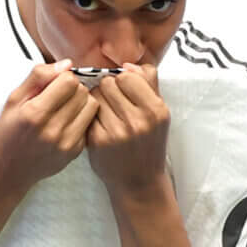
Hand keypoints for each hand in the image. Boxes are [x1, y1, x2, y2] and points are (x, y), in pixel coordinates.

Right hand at [0, 61, 98, 191]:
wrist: (8, 170)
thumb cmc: (9, 132)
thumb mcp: (14, 99)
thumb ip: (38, 77)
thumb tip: (67, 64)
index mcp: (35, 113)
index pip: (69, 81)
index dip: (62, 77)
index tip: (53, 83)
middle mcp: (53, 130)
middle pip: (82, 91)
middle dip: (72, 88)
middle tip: (58, 95)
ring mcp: (66, 143)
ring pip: (91, 106)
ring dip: (80, 101)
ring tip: (65, 107)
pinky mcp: (75, 152)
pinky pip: (89, 123)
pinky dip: (81, 118)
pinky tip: (66, 122)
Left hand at [84, 63, 171, 198]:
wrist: (139, 182)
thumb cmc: (149, 143)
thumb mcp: (159, 113)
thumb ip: (148, 83)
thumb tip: (127, 64)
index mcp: (156, 110)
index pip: (127, 77)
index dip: (122, 81)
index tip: (124, 92)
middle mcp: (138, 121)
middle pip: (107, 83)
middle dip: (108, 89)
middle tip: (114, 103)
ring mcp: (116, 132)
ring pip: (94, 96)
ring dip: (97, 101)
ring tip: (107, 113)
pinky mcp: (98, 141)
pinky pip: (87, 113)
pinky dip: (90, 116)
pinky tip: (100, 126)